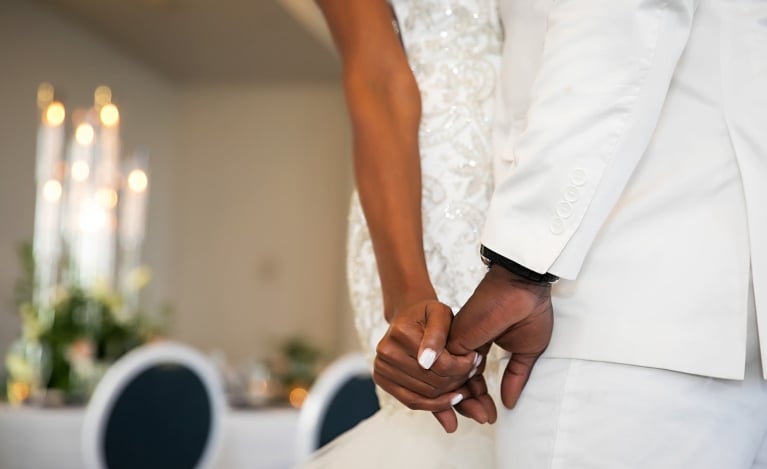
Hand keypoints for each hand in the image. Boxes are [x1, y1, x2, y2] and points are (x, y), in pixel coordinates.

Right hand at [373, 299, 483, 431]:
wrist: (406, 317)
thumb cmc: (426, 314)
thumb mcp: (439, 313)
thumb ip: (438, 334)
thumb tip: (426, 363)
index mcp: (401, 332)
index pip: (441, 363)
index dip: (464, 366)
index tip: (475, 360)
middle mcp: (386, 351)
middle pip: (433, 381)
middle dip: (459, 380)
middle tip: (472, 372)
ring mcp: (381, 368)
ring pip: (425, 394)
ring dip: (449, 393)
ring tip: (463, 382)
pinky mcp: (382, 380)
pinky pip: (412, 401)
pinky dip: (435, 405)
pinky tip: (451, 399)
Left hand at [447, 264, 553, 408]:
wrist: (523, 287)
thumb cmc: (530, 311)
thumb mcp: (527, 351)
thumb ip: (516, 376)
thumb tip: (509, 402)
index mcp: (480, 344)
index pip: (473, 376)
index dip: (481, 396)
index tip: (491, 415)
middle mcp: (465, 344)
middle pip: (460, 380)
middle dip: (472, 403)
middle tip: (485, 420)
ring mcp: (458, 340)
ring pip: (451, 376)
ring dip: (464, 398)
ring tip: (480, 415)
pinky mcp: (453, 336)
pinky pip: (447, 368)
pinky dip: (457, 385)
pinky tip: (468, 399)